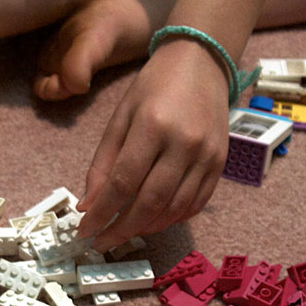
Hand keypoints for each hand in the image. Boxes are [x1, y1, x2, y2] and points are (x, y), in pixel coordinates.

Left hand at [77, 40, 230, 248]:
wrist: (202, 63)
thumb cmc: (154, 87)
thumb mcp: (120, 117)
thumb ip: (103, 162)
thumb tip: (89, 205)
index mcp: (152, 126)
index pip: (123, 182)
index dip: (102, 213)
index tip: (85, 230)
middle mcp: (184, 143)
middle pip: (150, 202)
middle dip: (122, 229)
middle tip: (102, 243)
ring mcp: (207, 156)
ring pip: (174, 209)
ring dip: (146, 227)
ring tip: (124, 232)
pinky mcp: (220, 163)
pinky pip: (195, 204)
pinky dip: (172, 219)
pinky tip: (153, 220)